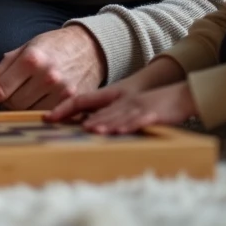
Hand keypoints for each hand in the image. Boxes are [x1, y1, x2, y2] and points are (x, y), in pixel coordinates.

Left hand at [0, 26, 105, 110]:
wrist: (89, 47)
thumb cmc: (53, 46)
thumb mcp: (26, 48)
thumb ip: (4, 68)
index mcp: (31, 59)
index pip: (1, 89)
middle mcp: (47, 76)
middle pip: (14, 104)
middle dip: (6, 102)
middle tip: (8, 97)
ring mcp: (62, 90)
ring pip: (29, 112)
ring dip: (23, 108)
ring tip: (26, 97)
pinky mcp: (74, 101)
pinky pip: (48, 115)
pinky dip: (40, 112)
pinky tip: (40, 102)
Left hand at [46, 56, 186, 122]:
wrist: (179, 94)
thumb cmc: (150, 104)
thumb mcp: (124, 107)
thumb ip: (106, 114)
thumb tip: (85, 125)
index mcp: (111, 98)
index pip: (82, 101)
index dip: (64, 108)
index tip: (46, 117)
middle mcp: (121, 101)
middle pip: (96, 110)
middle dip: (77, 119)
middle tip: (57, 125)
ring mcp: (137, 106)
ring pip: (116, 115)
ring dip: (102, 123)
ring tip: (87, 130)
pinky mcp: (153, 114)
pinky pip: (139, 120)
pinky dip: (128, 125)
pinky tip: (119, 131)